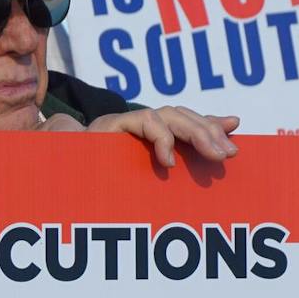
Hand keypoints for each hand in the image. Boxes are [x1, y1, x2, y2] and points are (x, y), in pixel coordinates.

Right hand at [39, 107, 238, 166]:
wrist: (61, 178)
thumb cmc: (104, 183)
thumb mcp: (148, 178)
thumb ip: (179, 162)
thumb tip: (215, 149)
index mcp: (152, 136)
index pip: (188, 123)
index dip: (212, 127)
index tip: (236, 142)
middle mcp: (140, 126)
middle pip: (183, 116)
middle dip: (209, 133)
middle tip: (229, 155)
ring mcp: (126, 123)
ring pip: (169, 115)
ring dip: (195, 133)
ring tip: (213, 156)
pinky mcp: (111, 125)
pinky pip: (145, 121)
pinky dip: (162, 138)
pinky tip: (169, 161)